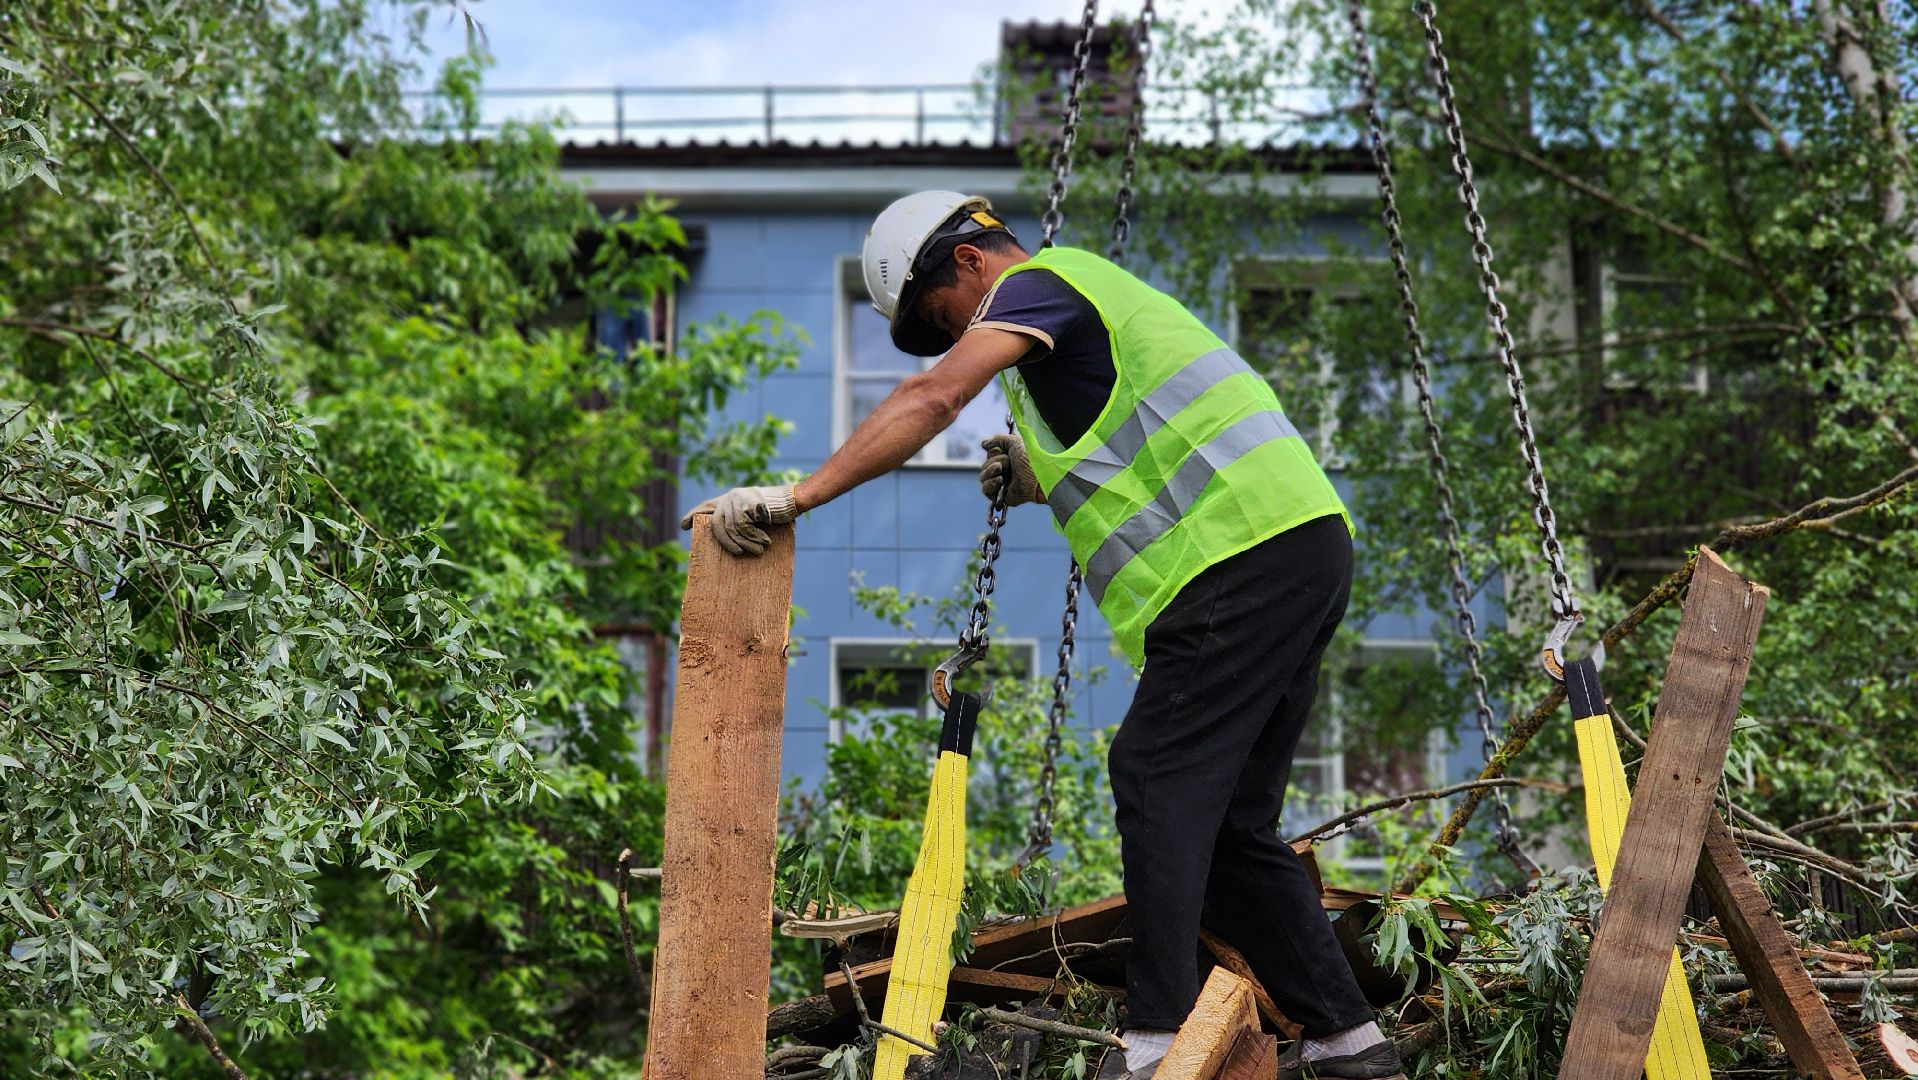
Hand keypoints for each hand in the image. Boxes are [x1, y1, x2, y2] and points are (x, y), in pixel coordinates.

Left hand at [678, 484, 798, 555]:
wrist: (794, 499)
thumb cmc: (777, 512)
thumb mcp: (754, 514)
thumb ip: (740, 520)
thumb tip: (728, 540)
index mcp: (731, 498)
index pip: (707, 506)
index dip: (694, 515)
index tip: (683, 525)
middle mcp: (730, 496)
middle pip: (716, 524)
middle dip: (725, 542)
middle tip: (736, 553)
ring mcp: (737, 499)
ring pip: (731, 529)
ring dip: (745, 543)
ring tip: (758, 551)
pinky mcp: (745, 504)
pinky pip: (742, 528)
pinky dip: (753, 538)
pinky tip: (765, 541)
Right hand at [979, 434, 1041, 505]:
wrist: (1038, 476)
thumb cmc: (1030, 458)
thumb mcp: (1014, 442)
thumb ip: (998, 440)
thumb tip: (983, 445)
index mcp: (1007, 459)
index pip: (989, 455)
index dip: (993, 452)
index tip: (1002, 451)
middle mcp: (1003, 472)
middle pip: (984, 466)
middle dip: (994, 461)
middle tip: (1008, 462)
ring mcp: (1001, 484)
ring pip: (982, 477)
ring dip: (990, 471)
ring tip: (1001, 470)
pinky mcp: (1001, 496)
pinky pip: (985, 490)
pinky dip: (990, 483)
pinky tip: (1000, 480)